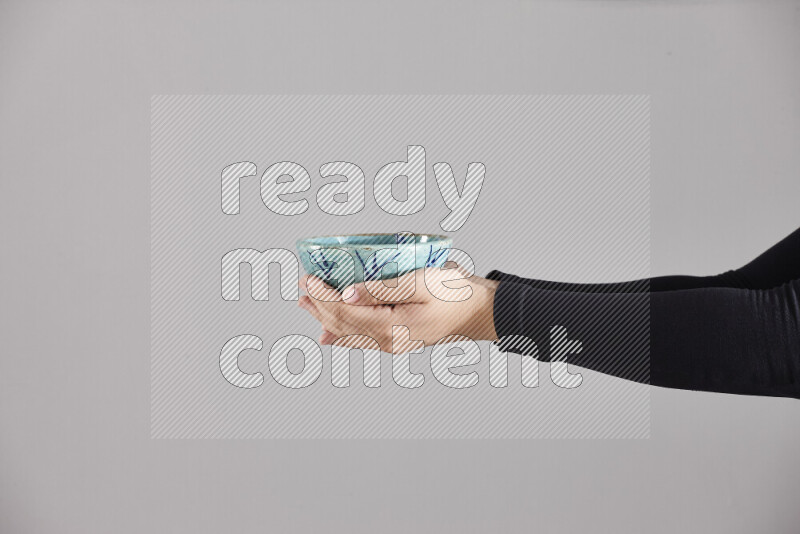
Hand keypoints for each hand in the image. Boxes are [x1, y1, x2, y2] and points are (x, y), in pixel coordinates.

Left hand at [297, 268, 498, 353]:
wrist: (477, 311)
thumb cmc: (454, 292)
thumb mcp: (419, 282)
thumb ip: (382, 288)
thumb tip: (347, 294)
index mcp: (390, 327)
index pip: (344, 312)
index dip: (322, 295)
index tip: (308, 277)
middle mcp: (387, 341)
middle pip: (342, 324)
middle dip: (319, 304)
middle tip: (303, 285)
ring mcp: (392, 344)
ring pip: (349, 332)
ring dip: (326, 317)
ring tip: (307, 303)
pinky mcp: (397, 340)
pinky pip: (362, 340)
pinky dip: (342, 334)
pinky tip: (330, 335)